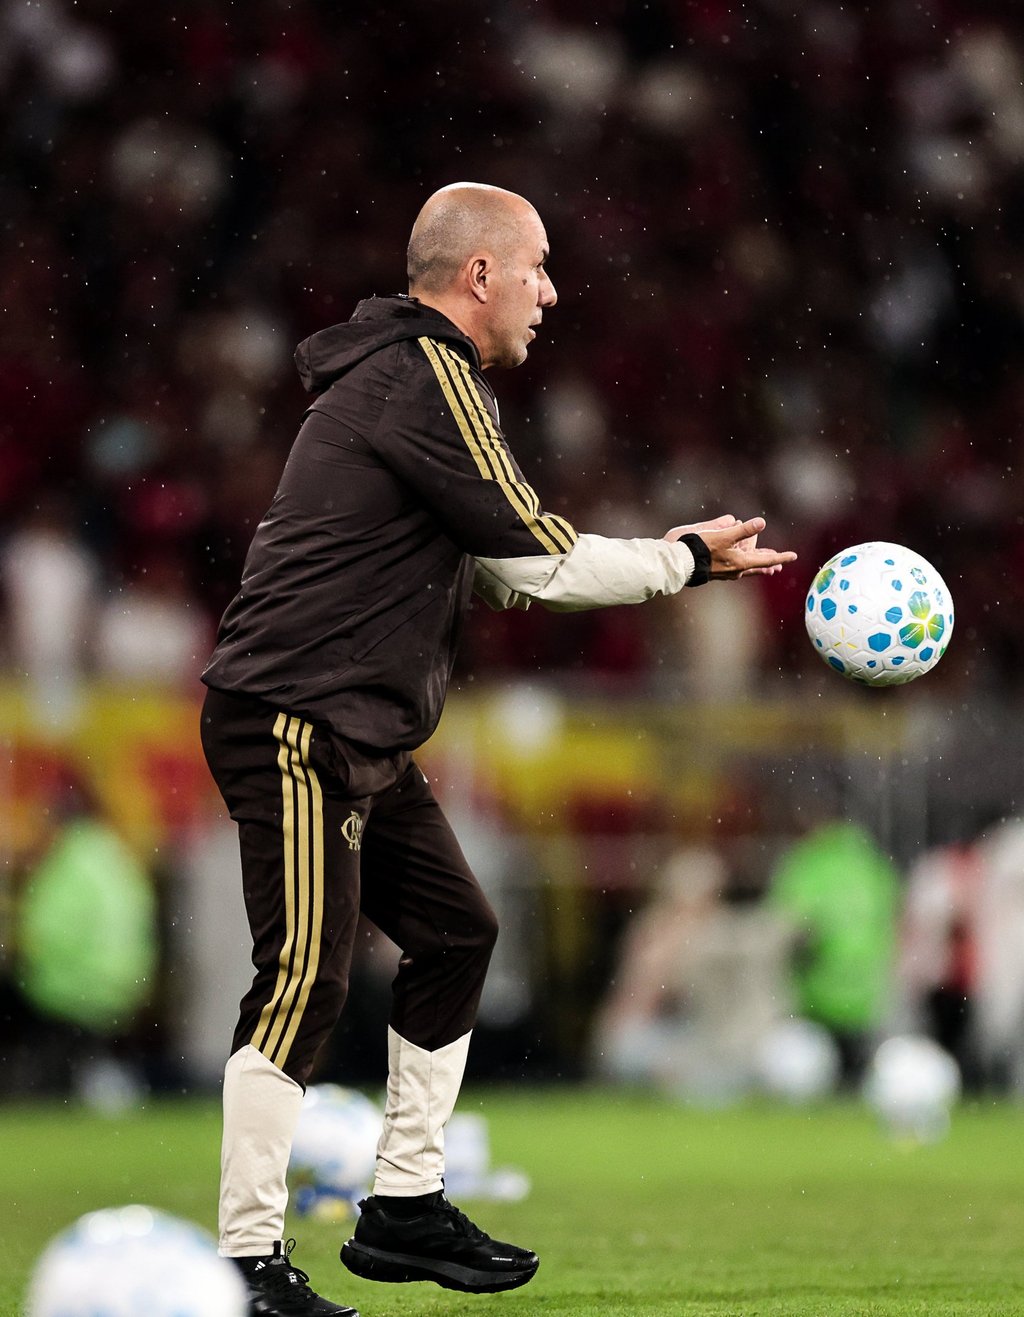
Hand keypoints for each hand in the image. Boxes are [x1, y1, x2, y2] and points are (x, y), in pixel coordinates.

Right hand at [664, 514, 796, 578]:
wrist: (678, 563)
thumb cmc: (700, 549)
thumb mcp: (723, 536)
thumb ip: (743, 530)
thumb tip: (761, 523)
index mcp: (740, 562)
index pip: (766, 560)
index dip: (781, 557)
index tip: (794, 556)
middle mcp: (735, 570)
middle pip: (756, 564)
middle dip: (767, 562)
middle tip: (779, 563)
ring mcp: (725, 572)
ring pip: (744, 565)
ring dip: (754, 562)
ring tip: (763, 564)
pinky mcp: (715, 571)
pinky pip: (733, 566)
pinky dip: (740, 560)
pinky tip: (737, 561)